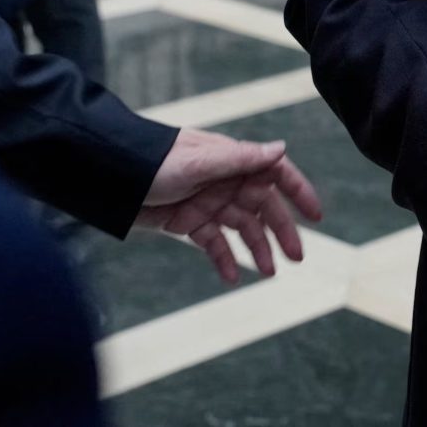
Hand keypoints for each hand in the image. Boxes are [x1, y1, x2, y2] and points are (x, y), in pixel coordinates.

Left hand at [134, 127, 324, 284]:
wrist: (110, 179)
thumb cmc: (154, 162)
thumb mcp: (198, 163)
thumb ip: (240, 159)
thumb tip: (281, 149)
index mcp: (233, 160)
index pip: (275, 173)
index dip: (297, 192)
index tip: (315, 216)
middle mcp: (225, 180)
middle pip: (262, 207)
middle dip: (281, 231)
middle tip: (296, 258)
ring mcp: (208, 202)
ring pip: (242, 228)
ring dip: (256, 249)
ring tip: (268, 273)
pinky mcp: (189, 222)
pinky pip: (214, 242)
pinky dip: (224, 259)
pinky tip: (231, 277)